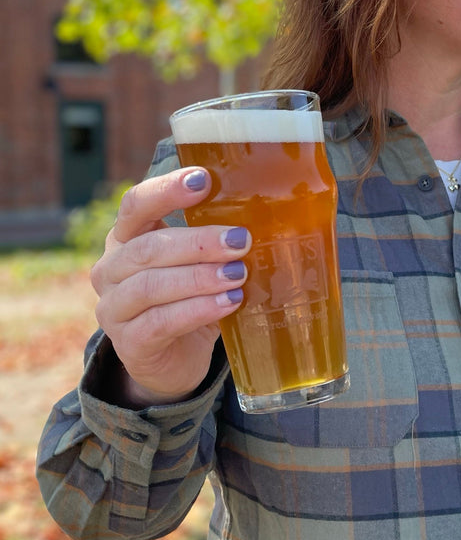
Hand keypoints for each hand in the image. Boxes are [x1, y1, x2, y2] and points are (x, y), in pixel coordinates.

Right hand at [92, 167, 249, 406]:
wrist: (176, 359)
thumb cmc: (192, 297)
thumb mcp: (201, 262)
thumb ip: (218, 238)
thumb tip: (269, 211)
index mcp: (127, 237)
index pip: (136, 204)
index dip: (167, 190)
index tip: (204, 179)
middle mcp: (111, 269)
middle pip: (148, 247)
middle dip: (199, 242)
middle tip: (241, 240)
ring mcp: (114, 308)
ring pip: (151, 286)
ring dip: (200, 277)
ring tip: (238, 274)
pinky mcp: (129, 343)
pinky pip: (161, 323)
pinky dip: (198, 310)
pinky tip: (229, 303)